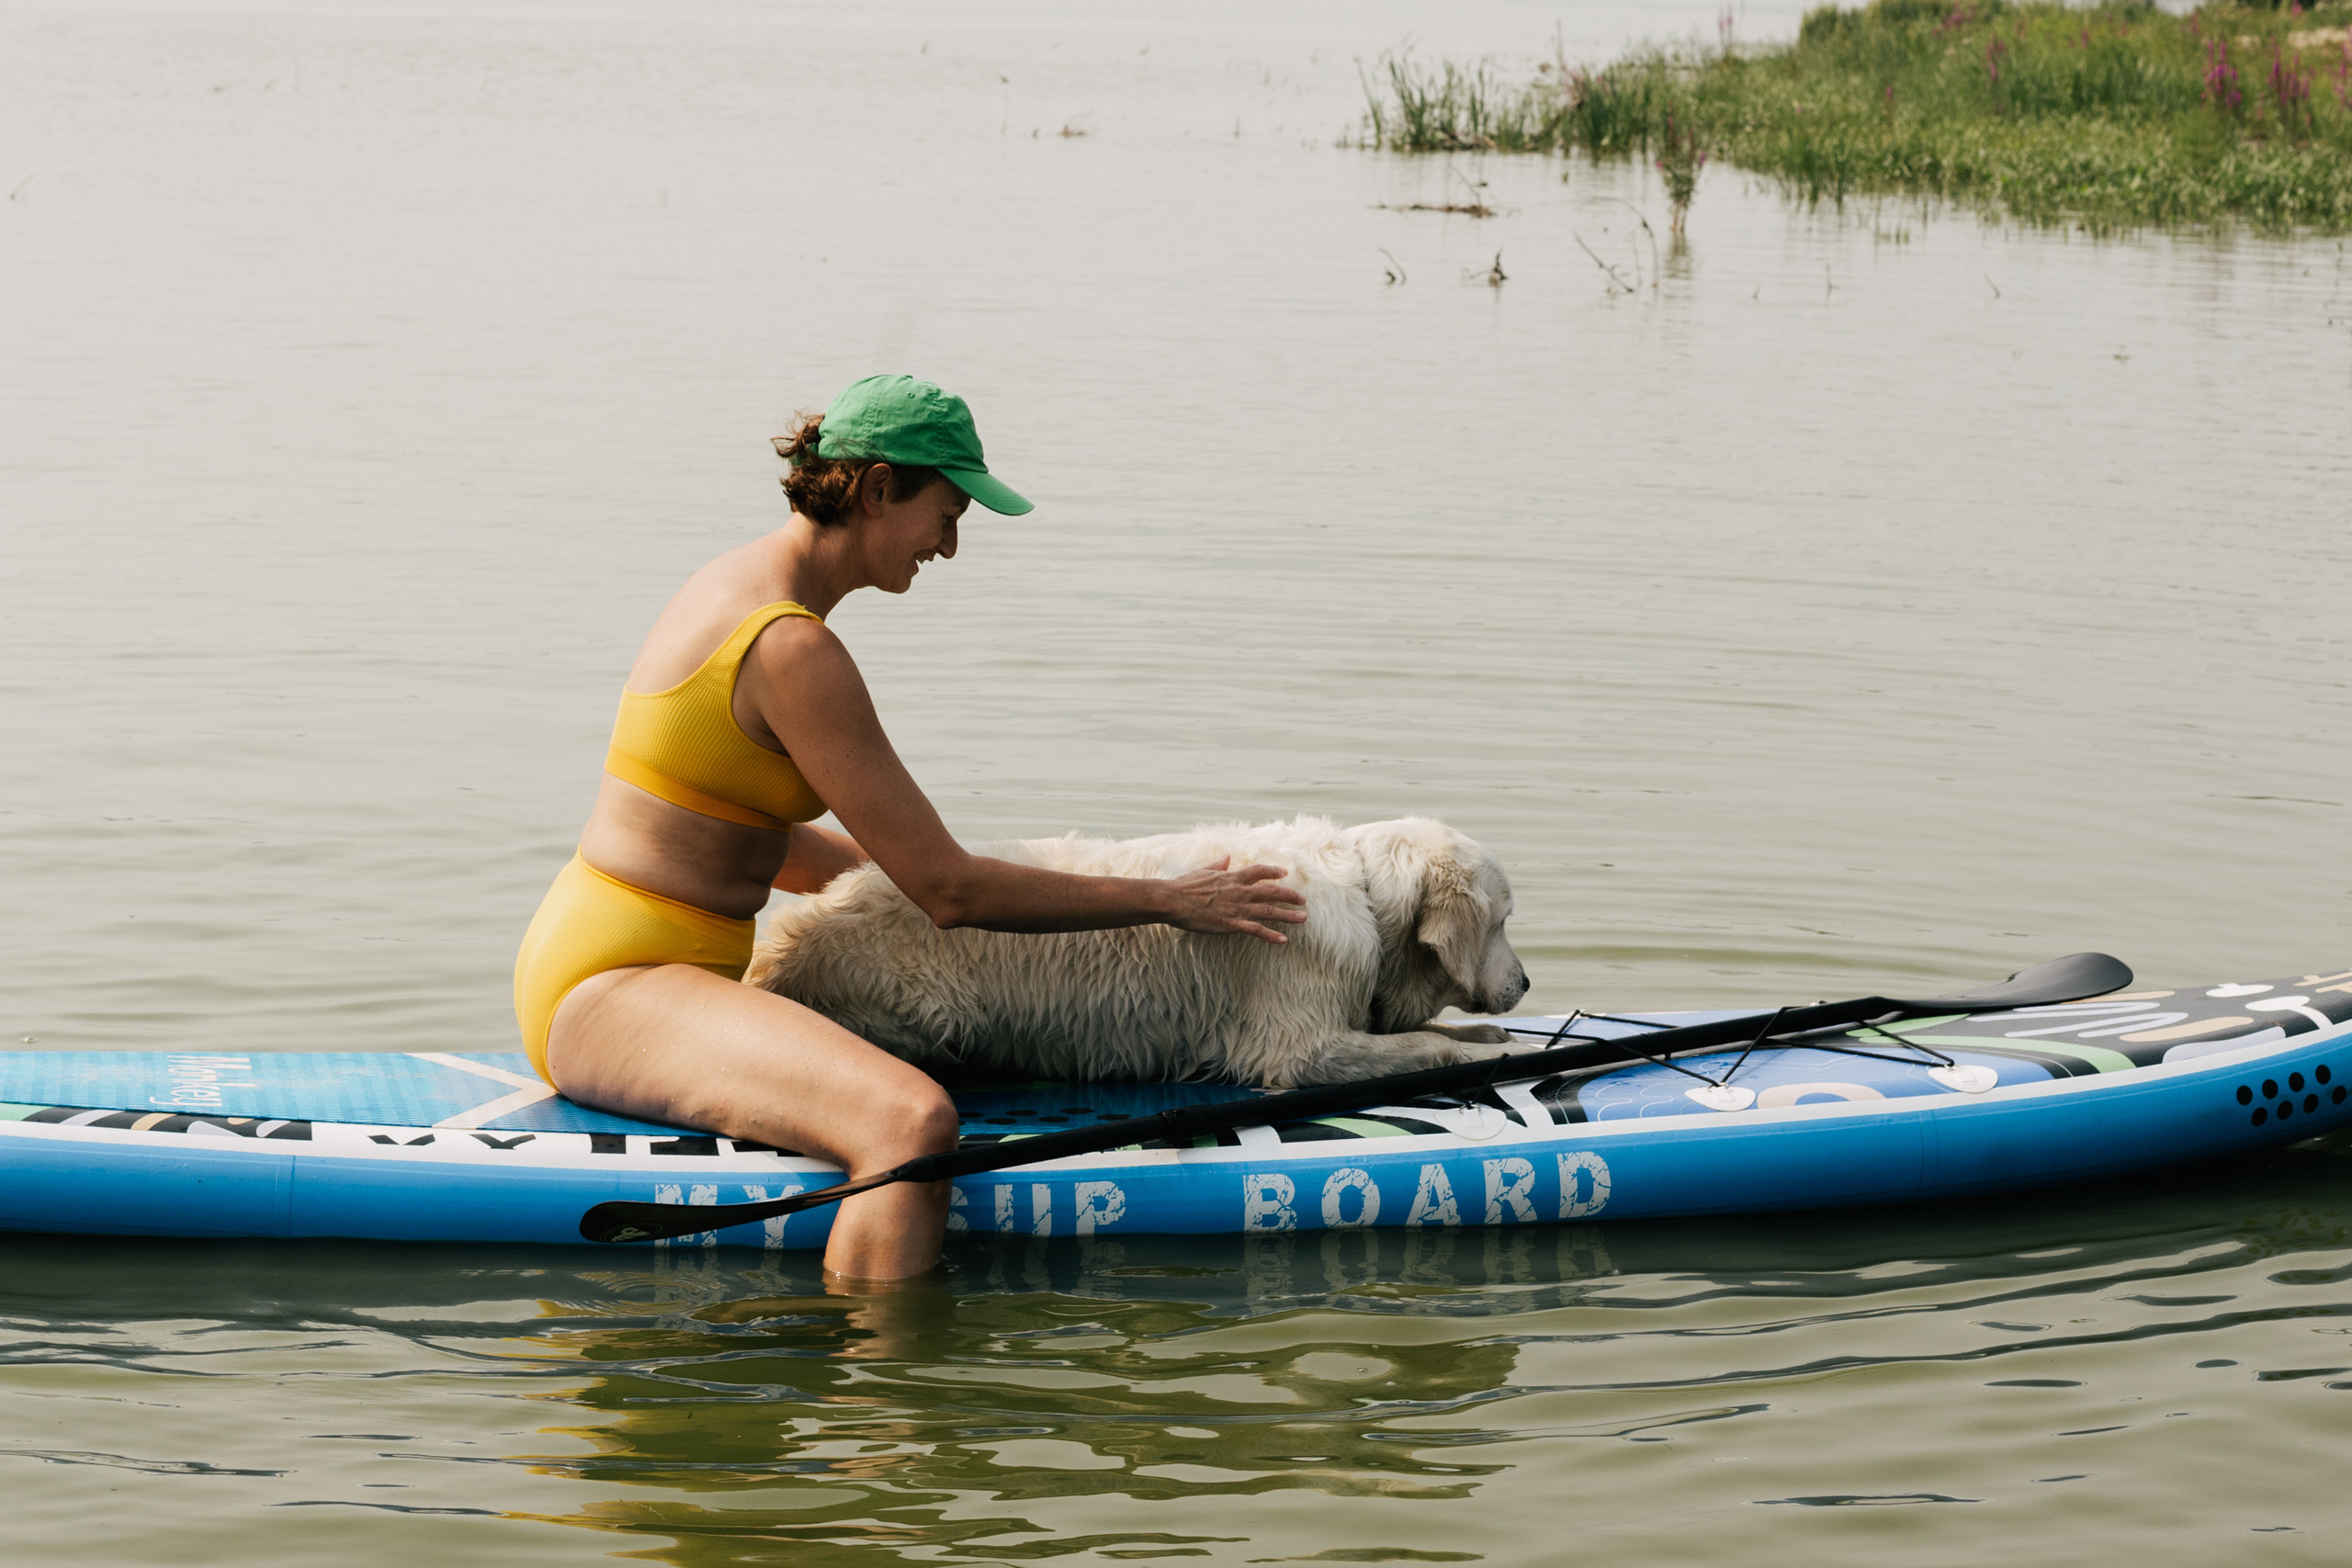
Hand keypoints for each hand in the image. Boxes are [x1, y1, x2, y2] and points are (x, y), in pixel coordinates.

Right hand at [1163, 857, 1308, 944]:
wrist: (1173, 900)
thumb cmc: (1183, 886)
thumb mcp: (1202, 871)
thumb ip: (1217, 865)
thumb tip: (1226, 857)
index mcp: (1232, 878)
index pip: (1259, 871)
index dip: (1273, 871)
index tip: (1285, 873)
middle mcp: (1239, 891)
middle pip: (1271, 892)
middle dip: (1289, 895)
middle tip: (1303, 900)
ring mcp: (1237, 908)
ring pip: (1269, 911)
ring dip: (1288, 915)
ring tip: (1303, 918)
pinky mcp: (1231, 924)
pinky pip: (1256, 930)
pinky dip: (1271, 935)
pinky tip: (1284, 940)